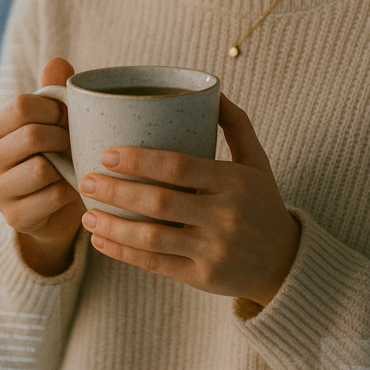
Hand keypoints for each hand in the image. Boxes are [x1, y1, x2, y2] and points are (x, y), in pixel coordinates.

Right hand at [0, 57, 85, 274]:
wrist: (57, 206)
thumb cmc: (57, 153)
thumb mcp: (55, 120)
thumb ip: (54, 90)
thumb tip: (58, 61)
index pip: (22, 105)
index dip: (54, 109)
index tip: (68, 117)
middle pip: (32, 135)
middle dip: (64, 137)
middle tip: (74, 143)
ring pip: (40, 169)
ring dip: (66, 166)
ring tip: (72, 165)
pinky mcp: (14, 218)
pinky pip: (52, 197)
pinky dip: (69, 191)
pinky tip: (69, 189)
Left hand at [78, 93, 300, 305]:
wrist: (284, 262)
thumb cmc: (263, 203)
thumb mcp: (257, 162)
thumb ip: (236, 124)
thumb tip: (212, 90)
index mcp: (236, 182)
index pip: (180, 166)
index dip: (140, 160)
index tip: (108, 154)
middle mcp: (225, 216)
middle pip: (160, 202)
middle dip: (116, 191)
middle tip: (85, 181)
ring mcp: (214, 250)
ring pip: (153, 238)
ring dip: (114, 226)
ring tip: (87, 215)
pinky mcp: (203, 278)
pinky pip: (156, 265)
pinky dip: (124, 253)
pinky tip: (101, 242)